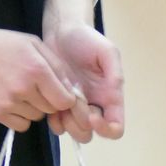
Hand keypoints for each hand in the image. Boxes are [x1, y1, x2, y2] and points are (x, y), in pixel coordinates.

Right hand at [0, 26, 75, 130]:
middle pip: (52, 109)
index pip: (65, 100)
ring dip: (34, 107)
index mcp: (37, 70)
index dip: (66, 97)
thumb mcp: (34, 44)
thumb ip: (57, 66)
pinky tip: (13, 101)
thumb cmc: (3, 44)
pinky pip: (21, 125)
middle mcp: (24, 88)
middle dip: (50, 100)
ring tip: (21, 90)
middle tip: (37, 87)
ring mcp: (9, 103)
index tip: (58, 91)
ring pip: (37, 117)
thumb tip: (74, 90)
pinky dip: (21, 117)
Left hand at [42, 22, 124, 143]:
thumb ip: (114, 73)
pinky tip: (50, 108)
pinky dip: (55, 122)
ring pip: (75, 132)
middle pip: (92, 133)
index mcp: (109, 96)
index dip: (105, 128)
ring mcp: (75, 107)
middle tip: (71, 105)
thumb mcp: (107, 52)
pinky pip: (58, 125)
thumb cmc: (87, 39)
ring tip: (59, 106)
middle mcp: (94, 105)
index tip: (92, 115)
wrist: (61, 31)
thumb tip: (114, 94)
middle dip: (81, 125)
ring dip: (67, 124)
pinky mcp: (57, 104)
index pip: (115, 127)